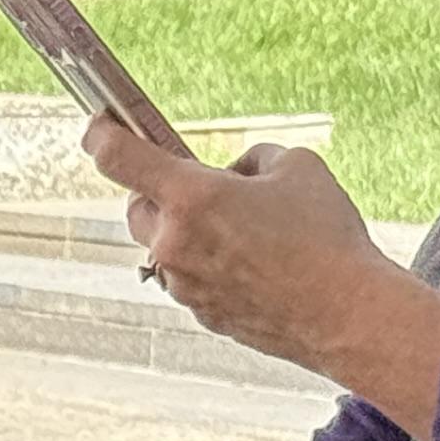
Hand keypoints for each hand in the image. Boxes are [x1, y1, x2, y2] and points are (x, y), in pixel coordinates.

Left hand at [92, 121, 439, 426]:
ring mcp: (181, 284)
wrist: (343, 312)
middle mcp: (174, 243)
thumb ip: (250, 160)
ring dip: (186, 230)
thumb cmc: (325, 236)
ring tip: (245, 228)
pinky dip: (206, 263)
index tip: (96, 127)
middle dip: (160, 192)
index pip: (121, 159)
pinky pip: (187, 277)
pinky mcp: (197, 313)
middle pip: (137, 207)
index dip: (102, 137)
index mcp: (192, 197)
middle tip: (202, 185)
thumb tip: (232, 175)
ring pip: (163, 246)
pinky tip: (252, 261)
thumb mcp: (297, 166)